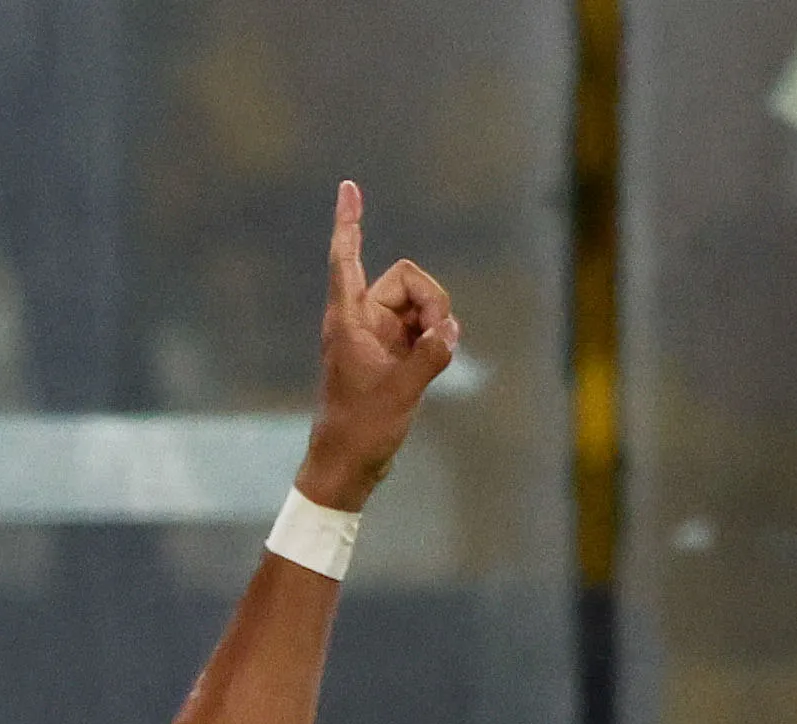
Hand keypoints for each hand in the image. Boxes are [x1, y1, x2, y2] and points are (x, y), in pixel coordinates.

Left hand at [299, 180, 458, 510]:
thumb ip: (429, 356)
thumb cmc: (360, 429)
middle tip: (439, 336)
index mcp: (348, 320)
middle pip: (407, 278)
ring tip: (435, 357)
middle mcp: (361, 319)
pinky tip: (436, 361)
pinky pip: (424, 327)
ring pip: (420, 303)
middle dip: (432, 300)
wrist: (348, 464)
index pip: (346, 258)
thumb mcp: (401, 392)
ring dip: (437, 322)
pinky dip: (436, 338)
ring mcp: (378, 335)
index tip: (348, 186)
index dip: (350, 222)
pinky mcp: (392, 351)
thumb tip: (450, 329)